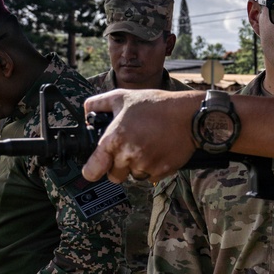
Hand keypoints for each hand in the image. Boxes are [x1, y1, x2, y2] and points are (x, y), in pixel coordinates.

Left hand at [82, 89, 200, 184]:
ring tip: (147, 146)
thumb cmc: (155, 105)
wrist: (188, 115)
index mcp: (113, 140)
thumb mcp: (122, 97)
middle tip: (129, 149)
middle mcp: (127, 156)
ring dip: (137, 166)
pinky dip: (153, 167)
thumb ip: (98, 104)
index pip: (92, 170)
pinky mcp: (161, 172)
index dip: (92, 170)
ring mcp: (145, 165)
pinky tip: (158, 150)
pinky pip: (150, 176)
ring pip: (133, 176)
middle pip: (114, 176)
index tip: (96, 168)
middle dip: (119, 166)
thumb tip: (86, 113)